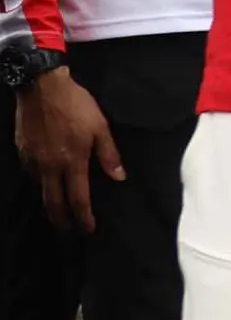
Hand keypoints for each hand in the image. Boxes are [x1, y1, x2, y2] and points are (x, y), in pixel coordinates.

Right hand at [15, 66, 120, 234]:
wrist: (41, 87)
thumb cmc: (76, 105)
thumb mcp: (100, 127)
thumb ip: (109, 154)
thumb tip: (119, 177)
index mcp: (72, 161)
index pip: (78, 198)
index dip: (83, 217)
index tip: (88, 229)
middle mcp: (49, 166)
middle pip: (53, 202)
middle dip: (61, 220)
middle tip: (67, 232)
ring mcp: (32, 159)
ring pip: (40, 189)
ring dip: (49, 201)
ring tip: (57, 209)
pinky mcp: (21, 151)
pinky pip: (31, 174)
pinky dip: (39, 183)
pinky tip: (45, 182)